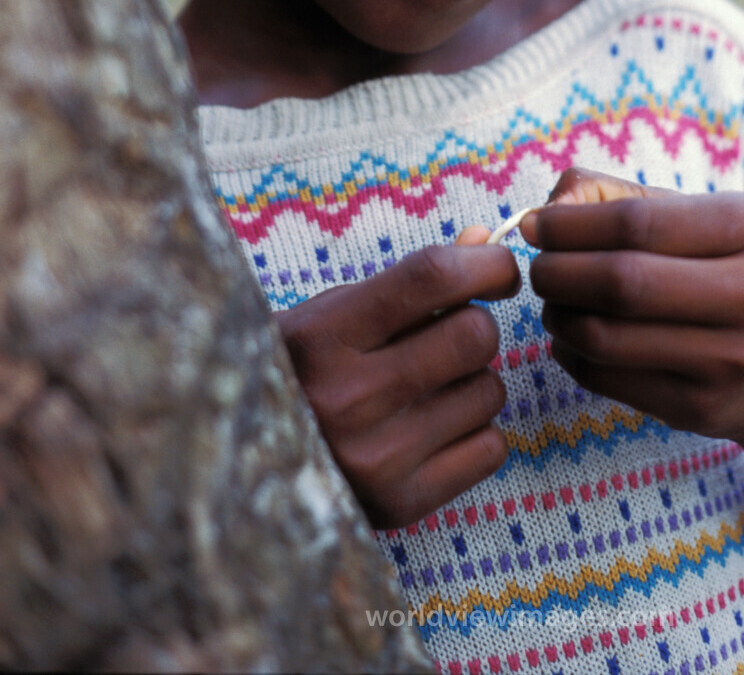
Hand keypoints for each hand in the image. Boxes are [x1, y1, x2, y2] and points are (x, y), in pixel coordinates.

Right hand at [278, 243, 519, 528]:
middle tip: (452, 333)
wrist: (245, 465)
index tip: (499, 268)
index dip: (484, 263)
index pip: (430, 277)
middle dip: (475, 325)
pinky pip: (490, 449)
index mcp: (321, 336)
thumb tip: (484, 240)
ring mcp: (374, 458)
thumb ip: (409, 280)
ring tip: (429, 387)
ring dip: (473, 381)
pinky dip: (475, 432)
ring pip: (488, 392)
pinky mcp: (398, 503)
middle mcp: (346, 398)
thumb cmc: (300, 370)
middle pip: (473, 336)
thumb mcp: (333, 312)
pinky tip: (434, 428)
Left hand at [524, 168, 743, 627]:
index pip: (636, 222)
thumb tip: (548, 207)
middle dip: (558, 272)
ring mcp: (734, 360)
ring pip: (607, 336)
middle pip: (620, 280)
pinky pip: (610, 381)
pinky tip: (573, 341)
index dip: (570, 225)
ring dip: (560, 317)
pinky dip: (573, 357)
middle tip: (537, 268)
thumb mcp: (711, 223)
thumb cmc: (739, 277)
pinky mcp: (705, 409)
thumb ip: (626, 199)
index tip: (534, 225)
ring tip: (555, 303)